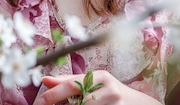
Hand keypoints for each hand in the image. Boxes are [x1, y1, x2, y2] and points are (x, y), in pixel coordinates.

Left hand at [33, 71, 162, 104]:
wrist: (140, 104)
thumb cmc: (112, 93)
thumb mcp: (94, 83)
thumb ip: (70, 81)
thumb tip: (44, 80)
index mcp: (100, 77)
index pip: (71, 85)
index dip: (52, 95)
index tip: (38, 103)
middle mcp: (109, 90)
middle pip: (77, 102)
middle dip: (58, 104)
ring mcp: (114, 104)